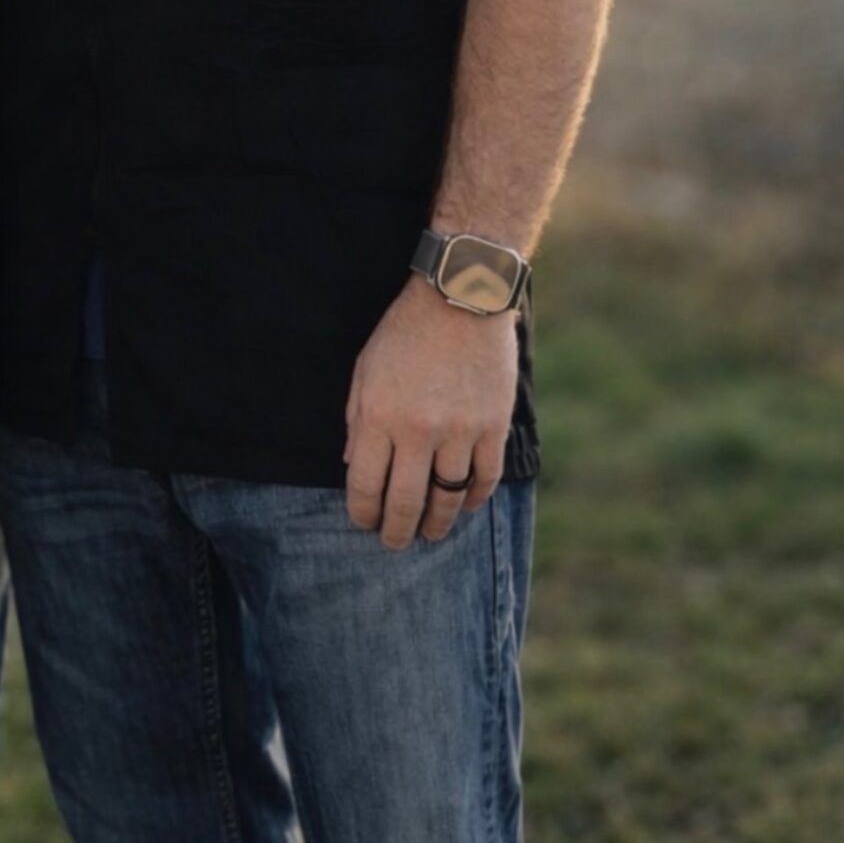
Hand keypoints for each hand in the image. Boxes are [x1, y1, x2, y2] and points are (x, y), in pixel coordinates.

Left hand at [344, 278, 516, 549]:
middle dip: (397, 531)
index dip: (362, 513)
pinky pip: (485, 478)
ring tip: (430, 533)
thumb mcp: (365, 369)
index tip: (364, 523)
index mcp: (379, 416)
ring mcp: (459, 431)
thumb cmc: (404, 331)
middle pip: (405, 502)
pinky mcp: (492, 426)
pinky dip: (475, 499)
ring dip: (437, 524)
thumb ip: (356, 420)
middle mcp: (418, 431)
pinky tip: (465, 506)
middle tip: (394, 544)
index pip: (364, 485)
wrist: (460, 298)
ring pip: (447, 498)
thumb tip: (350, 465)